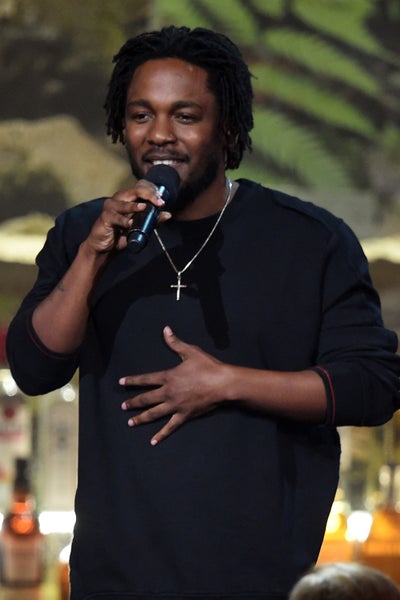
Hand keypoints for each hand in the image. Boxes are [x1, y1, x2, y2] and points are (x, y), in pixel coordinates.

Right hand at [84, 179, 171, 254]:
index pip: (141, 187)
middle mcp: (119, 198)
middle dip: (149, 195)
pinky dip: (124, 221)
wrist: (104, 246)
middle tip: (159, 202)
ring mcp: (111, 206)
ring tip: (144, 208)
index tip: (162, 200)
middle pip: (135, 191)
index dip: (153, 190)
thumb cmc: (121, 234)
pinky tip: (130, 224)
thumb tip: (168, 215)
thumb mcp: (140, 227)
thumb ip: (153, 220)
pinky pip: (116, 217)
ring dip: (135, 206)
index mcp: (128, 198)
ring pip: (125, 203)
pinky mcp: (105, 217)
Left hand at [120, 326, 228, 444]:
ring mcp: (175, 406)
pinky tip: (153, 441)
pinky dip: (161, 434)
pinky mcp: (184, 415)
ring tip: (130, 422)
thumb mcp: (190, 351)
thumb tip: (165, 330)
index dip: (132, 380)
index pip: (146, 379)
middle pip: (146, 398)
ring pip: (154, 413)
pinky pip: (170, 426)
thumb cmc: (207, 366)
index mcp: (168, 377)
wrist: (222, 383)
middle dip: (133, 402)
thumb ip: (175, 342)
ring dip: (141, 418)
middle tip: (123, 407)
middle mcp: (168, 392)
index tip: (121, 382)